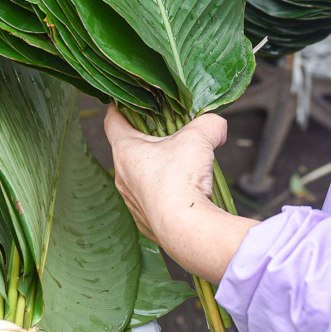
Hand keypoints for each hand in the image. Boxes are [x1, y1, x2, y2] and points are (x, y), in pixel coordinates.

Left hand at [105, 106, 257, 283]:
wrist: (185, 229)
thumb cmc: (182, 179)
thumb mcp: (200, 137)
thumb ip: (210, 123)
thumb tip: (217, 126)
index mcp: (126, 151)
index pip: (112, 121)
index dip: (119, 107)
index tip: (126, 102)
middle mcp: (122, 177)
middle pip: (129, 149)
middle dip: (148, 139)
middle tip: (169, 132)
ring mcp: (132, 201)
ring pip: (140, 177)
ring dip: (157, 169)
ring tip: (182, 166)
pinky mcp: (145, 221)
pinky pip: (152, 200)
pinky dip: (165, 194)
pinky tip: (184, 194)